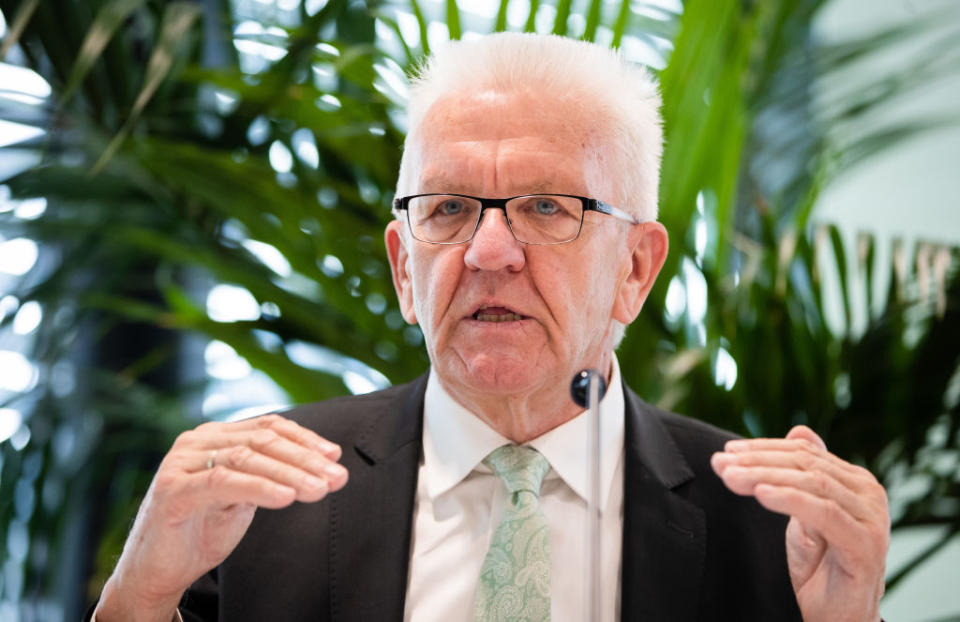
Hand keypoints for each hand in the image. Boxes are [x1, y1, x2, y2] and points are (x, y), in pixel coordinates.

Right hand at [95, 414, 347, 621]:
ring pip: (246, 457)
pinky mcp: (173, 489)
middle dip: (305, 458)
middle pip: (262, 440)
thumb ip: (273, 475)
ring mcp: (182, 462)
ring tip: (319, 489)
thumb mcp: (245, 496)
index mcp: (216, 436)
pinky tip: (286, 497)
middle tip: (337, 476)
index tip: (335, 455)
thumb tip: (325, 463)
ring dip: (289, 473)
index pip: (268, 427)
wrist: (156, 571)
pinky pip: (224, 482)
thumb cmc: (202, 530)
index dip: (305, 438)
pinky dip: (260, 487)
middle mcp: (197, 441)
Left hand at [710, 425, 888, 621]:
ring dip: (765, 477)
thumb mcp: (802, 516)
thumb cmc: (819, 570)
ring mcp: (871, 518)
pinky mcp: (866, 544)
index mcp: (852, 481)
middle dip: (757, 462)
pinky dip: (789, 500)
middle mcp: (868, 493)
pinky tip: (761, 494)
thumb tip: (798, 429)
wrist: (836, 618)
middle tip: (720, 463)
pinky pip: (823, 513)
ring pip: (811, 483)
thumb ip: (799, 476)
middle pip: (805, 464)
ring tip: (731, 477)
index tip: (726, 451)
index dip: (762, 448)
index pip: (803, 452)